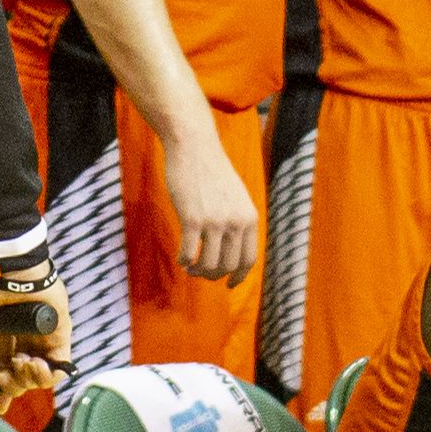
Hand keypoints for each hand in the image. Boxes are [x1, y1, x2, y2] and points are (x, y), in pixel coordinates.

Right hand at [0, 262, 69, 390]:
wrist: (5, 269)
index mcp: (0, 334)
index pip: (3, 370)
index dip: (1, 390)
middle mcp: (22, 338)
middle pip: (21, 378)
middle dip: (12, 388)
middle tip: (6, 378)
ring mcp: (42, 337)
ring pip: (41, 377)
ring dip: (28, 381)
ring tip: (21, 364)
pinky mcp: (60, 335)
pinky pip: (60, 367)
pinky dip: (48, 376)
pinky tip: (33, 365)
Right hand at [159, 120, 258, 281]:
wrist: (195, 147)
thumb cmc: (212, 171)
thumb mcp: (237, 196)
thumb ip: (238, 220)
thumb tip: (232, 250)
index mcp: (249, 217)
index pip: (249, 259)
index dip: (238, 276)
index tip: (229, 284)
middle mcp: (236, 222)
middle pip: (228, 265)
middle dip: (214, 276)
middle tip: (202, 273)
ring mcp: (215, 221)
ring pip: (208, 264)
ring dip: (198, 271)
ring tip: (190, 267)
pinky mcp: (192, 218)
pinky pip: (188, 252)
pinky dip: (184, 261)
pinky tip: (181, 259)